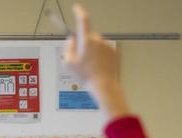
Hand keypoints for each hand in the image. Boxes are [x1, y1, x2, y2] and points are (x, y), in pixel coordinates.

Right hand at [64, 4, 128, 118]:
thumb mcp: (68, 63)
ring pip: (96, 43)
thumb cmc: (85, 75)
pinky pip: (103, 50)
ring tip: (90, 65)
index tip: (76, 8)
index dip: (79, 12)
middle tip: (80, 57)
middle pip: (88, 36)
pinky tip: (97, 66)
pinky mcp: (113, 51)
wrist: (103, 84)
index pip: (83, 21)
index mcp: (86, 41)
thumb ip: (68, 48)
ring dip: (92, 50)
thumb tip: (71, 40)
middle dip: (84, 43)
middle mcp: (97, 40)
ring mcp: (106, 45)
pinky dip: (100, 55)